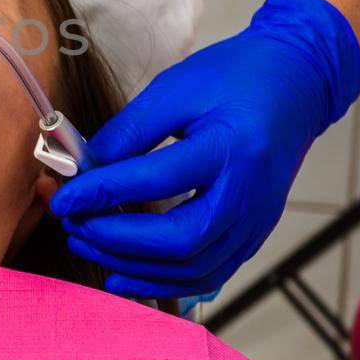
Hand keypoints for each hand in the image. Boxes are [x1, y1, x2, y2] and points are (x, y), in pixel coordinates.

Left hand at [48, 0, 359, 301]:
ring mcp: (255, 222)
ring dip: (131, 265)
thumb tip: (86, 166)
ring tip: (86, 245)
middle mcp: (249, 194)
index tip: (63, 198)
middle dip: (116, 239)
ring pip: (191, 267)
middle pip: (179, 239)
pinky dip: (160, 281)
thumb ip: (131, 128)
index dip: (103, 192)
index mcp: (232, 146)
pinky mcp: (252, 236)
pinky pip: (206, 274)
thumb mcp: (179, 86)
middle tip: (74, 225)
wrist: (296, 85)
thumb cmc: (236, 79)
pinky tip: (121, 274)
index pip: (158, 179)